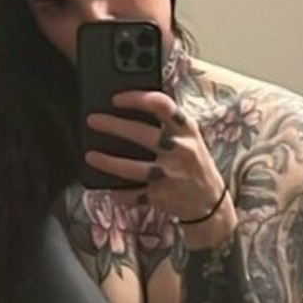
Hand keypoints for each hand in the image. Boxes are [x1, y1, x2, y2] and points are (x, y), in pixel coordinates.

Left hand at [84, 91, 227, 222]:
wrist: (211, 203)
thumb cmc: (195, 165)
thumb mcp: (191, 139)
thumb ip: (170, 125)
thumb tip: (132, 110)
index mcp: (187, 130)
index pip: (162, 105)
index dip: (137, 99)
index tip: (116, 99)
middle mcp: (179, 150)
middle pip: (141, 134)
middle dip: (113, 126)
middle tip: (93, 121)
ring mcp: (170, 175)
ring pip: (132, 168)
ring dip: (108, 162)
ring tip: (90, 156)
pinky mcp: (161, 196)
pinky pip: (134, 195)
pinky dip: (120, 194)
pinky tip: (112, 191)